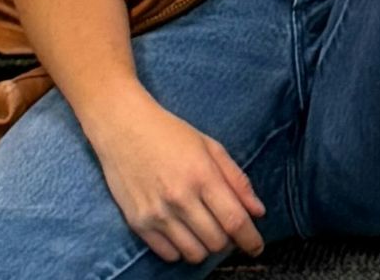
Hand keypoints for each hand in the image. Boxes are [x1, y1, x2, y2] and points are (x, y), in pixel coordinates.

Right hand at [85, 94, 267, 263]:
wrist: (121, 125)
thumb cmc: (168, 133)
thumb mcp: (210, 146)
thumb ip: (237, 180)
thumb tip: (258, 211)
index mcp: (202, 175)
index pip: (235, 221)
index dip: (251, 240)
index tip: (256, 247)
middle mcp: (179, 198)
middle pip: (216, 242)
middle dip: (228, 240)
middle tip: (223, 228)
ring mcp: (156, 212)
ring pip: (194, 253)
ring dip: (204, 247)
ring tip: (202, 230)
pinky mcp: (138, 222)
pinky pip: (168, 254)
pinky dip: (180, 249)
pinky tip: (181, 231)